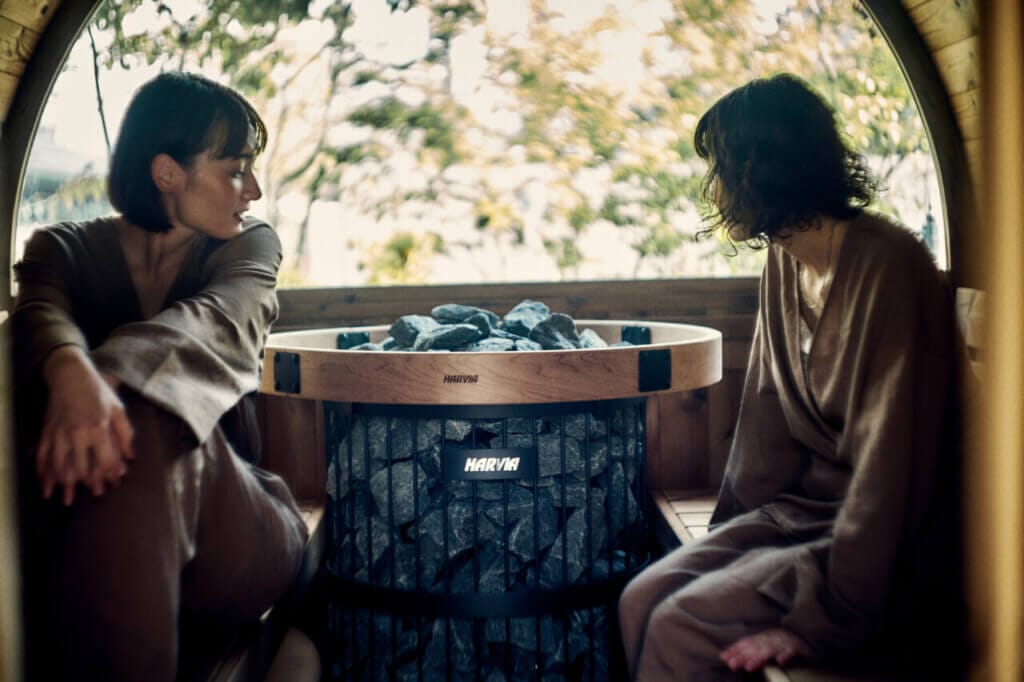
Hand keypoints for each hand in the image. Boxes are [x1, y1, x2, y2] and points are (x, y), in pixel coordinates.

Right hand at [37, 346, 134, 504]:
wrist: (69, 375)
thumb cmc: (97, 392)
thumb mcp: (118, 409)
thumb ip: (125, 433)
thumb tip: (130, 457)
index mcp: (97, 427)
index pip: (105, 458)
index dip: (110, 473)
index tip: (114, 484)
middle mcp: (76, 434)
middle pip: (81, 466)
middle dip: (87, 483)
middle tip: (94, 495)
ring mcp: (58, 433)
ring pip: (59, 465)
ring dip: (62, 484)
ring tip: (64, 499)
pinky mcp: (46, 431)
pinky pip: (42, 455)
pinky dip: (43, 470)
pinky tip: (44, 483)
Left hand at [720, 627, 808, 672]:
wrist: (808, 634)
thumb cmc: (785, 642)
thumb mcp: (768, 644)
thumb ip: (754, 650)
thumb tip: (736, 659)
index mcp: (763, 637)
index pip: (746, 643)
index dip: (734, 650)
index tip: (724, 658)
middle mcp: (771, 638)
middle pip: (754, 647)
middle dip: (742, 656)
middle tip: (731, 665)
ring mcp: (784, 641)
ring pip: (770, 650)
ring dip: (759, 658)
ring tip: (749, 667)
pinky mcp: (798, 646)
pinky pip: (791, 650)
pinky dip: (785, 655)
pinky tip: (780, 661)